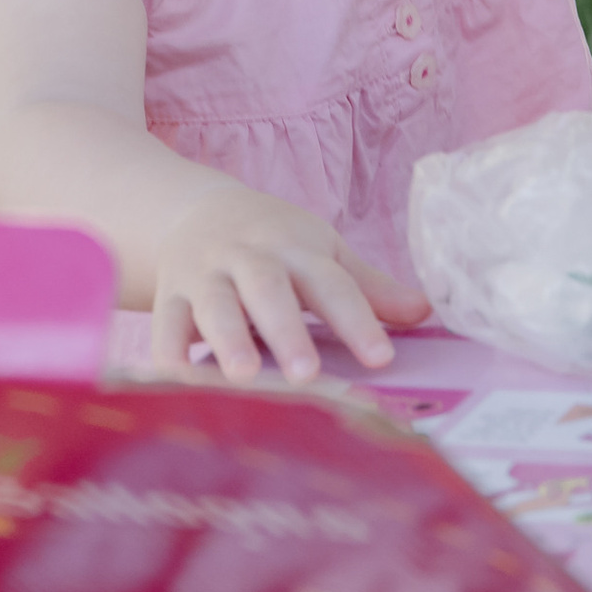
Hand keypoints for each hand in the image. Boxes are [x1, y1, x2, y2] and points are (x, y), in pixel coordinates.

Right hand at [151, 185, 428, 382]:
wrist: (194, 211)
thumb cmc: (272, 242)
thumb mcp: (321, 251)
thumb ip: (368, 286)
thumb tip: (426, 312)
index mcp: (294, 248)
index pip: (330, 283)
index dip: (357, 319)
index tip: (381, 358)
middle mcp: (248, 258)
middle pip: (268, 289)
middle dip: (286, 330)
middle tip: (306, 374)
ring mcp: (204, 275)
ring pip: (215, 305)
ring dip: (228, 338)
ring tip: (242, 376)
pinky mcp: (170, 295)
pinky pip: (165, 321)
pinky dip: (168, 350)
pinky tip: (176, 380)